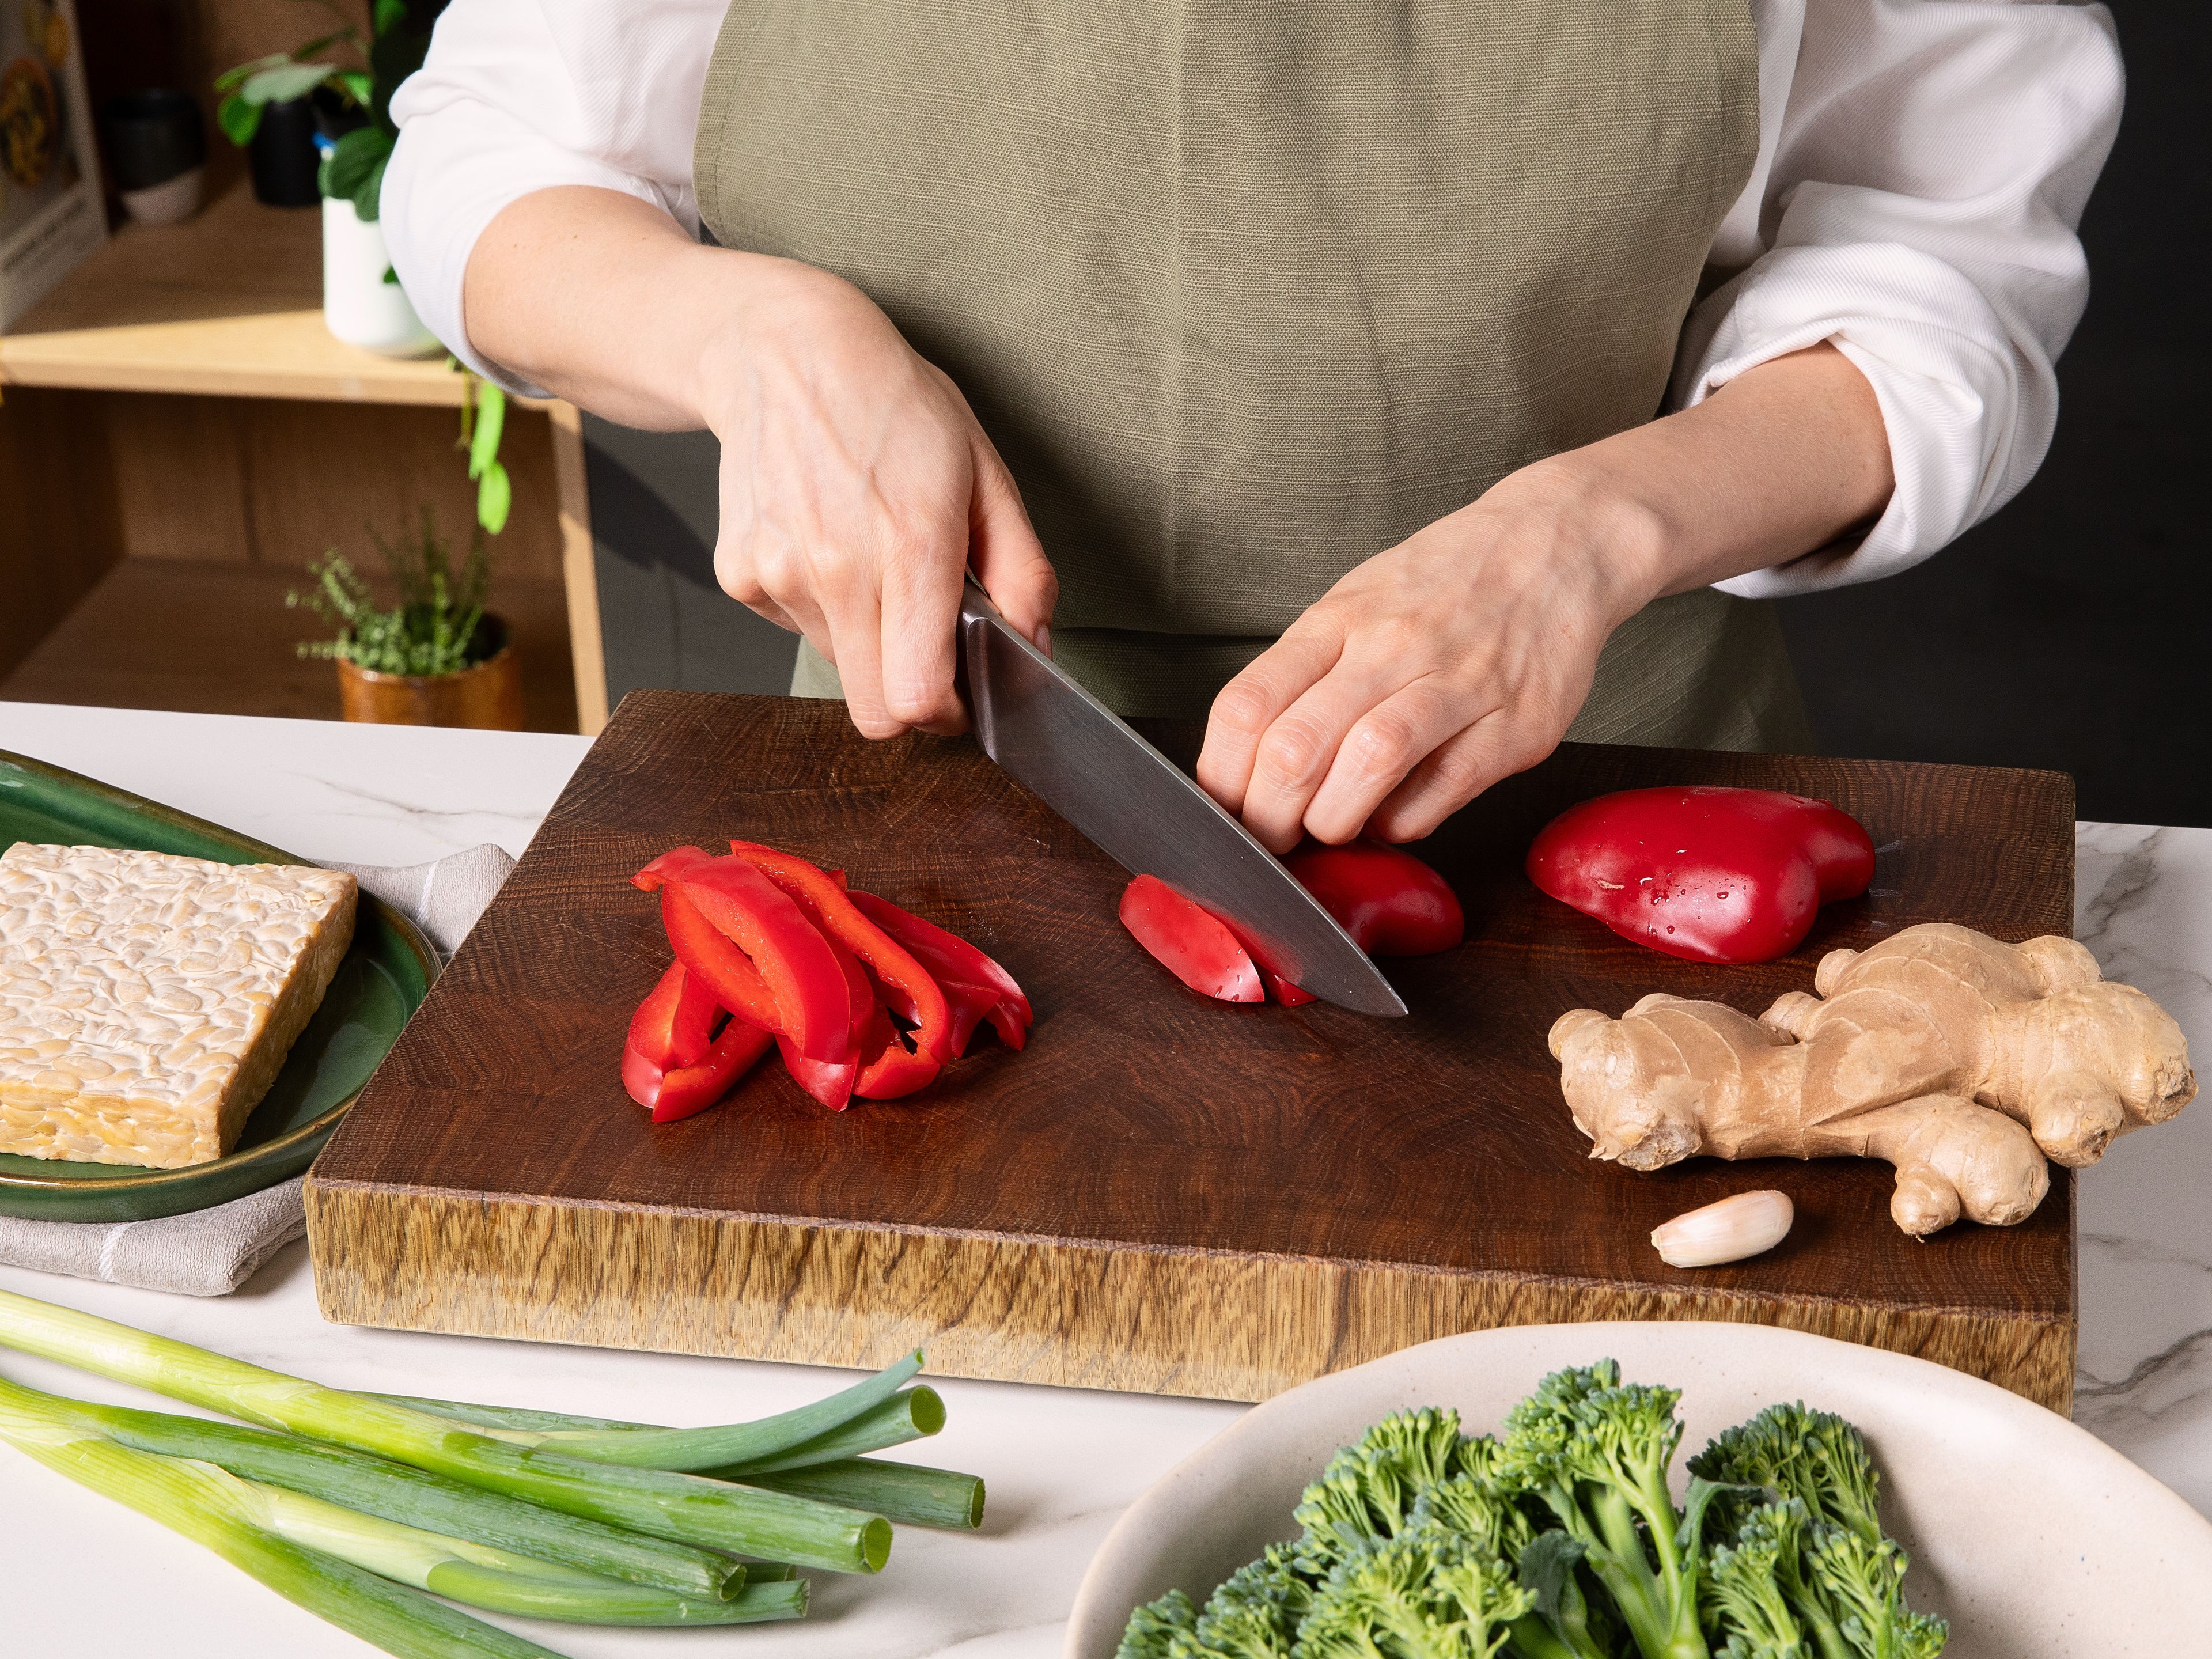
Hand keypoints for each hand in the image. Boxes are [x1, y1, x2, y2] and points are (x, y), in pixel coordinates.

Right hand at [701, 263, 1054, 737]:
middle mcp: (838, 570)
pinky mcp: (739, 573)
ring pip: (839, 666)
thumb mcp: (987, 475)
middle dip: (910, 697)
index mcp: (912, 549)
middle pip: (874, 711)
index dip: (947, 714)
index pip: (918, 699)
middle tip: (929, 647)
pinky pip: (797, 626)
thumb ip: (1024, 573)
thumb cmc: (895, 405)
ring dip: (867, 639)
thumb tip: (1037, 649)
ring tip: (874, 558)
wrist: (784, 352)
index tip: (961, 693)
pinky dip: (822, 606)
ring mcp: (779, 574)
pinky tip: (829, 543)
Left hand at [1197, 457, 1661, 851]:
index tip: (1227, 809)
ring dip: (1334, 820)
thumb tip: (1251, 765)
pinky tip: (1393, 818)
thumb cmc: (1444, 585)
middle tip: (1273, 837)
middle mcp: (1391, 647)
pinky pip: (1444, 788)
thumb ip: (1306, 674)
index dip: (1222, 777)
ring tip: (1330, 829)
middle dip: (1269, 817)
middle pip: (1297, 747)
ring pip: (1370, 762)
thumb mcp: (1355, 604)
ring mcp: (1458, 684)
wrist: (1557, 543)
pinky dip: (1404, 821)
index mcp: (1338, 622)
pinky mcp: (1516, 724)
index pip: (1247, 706)